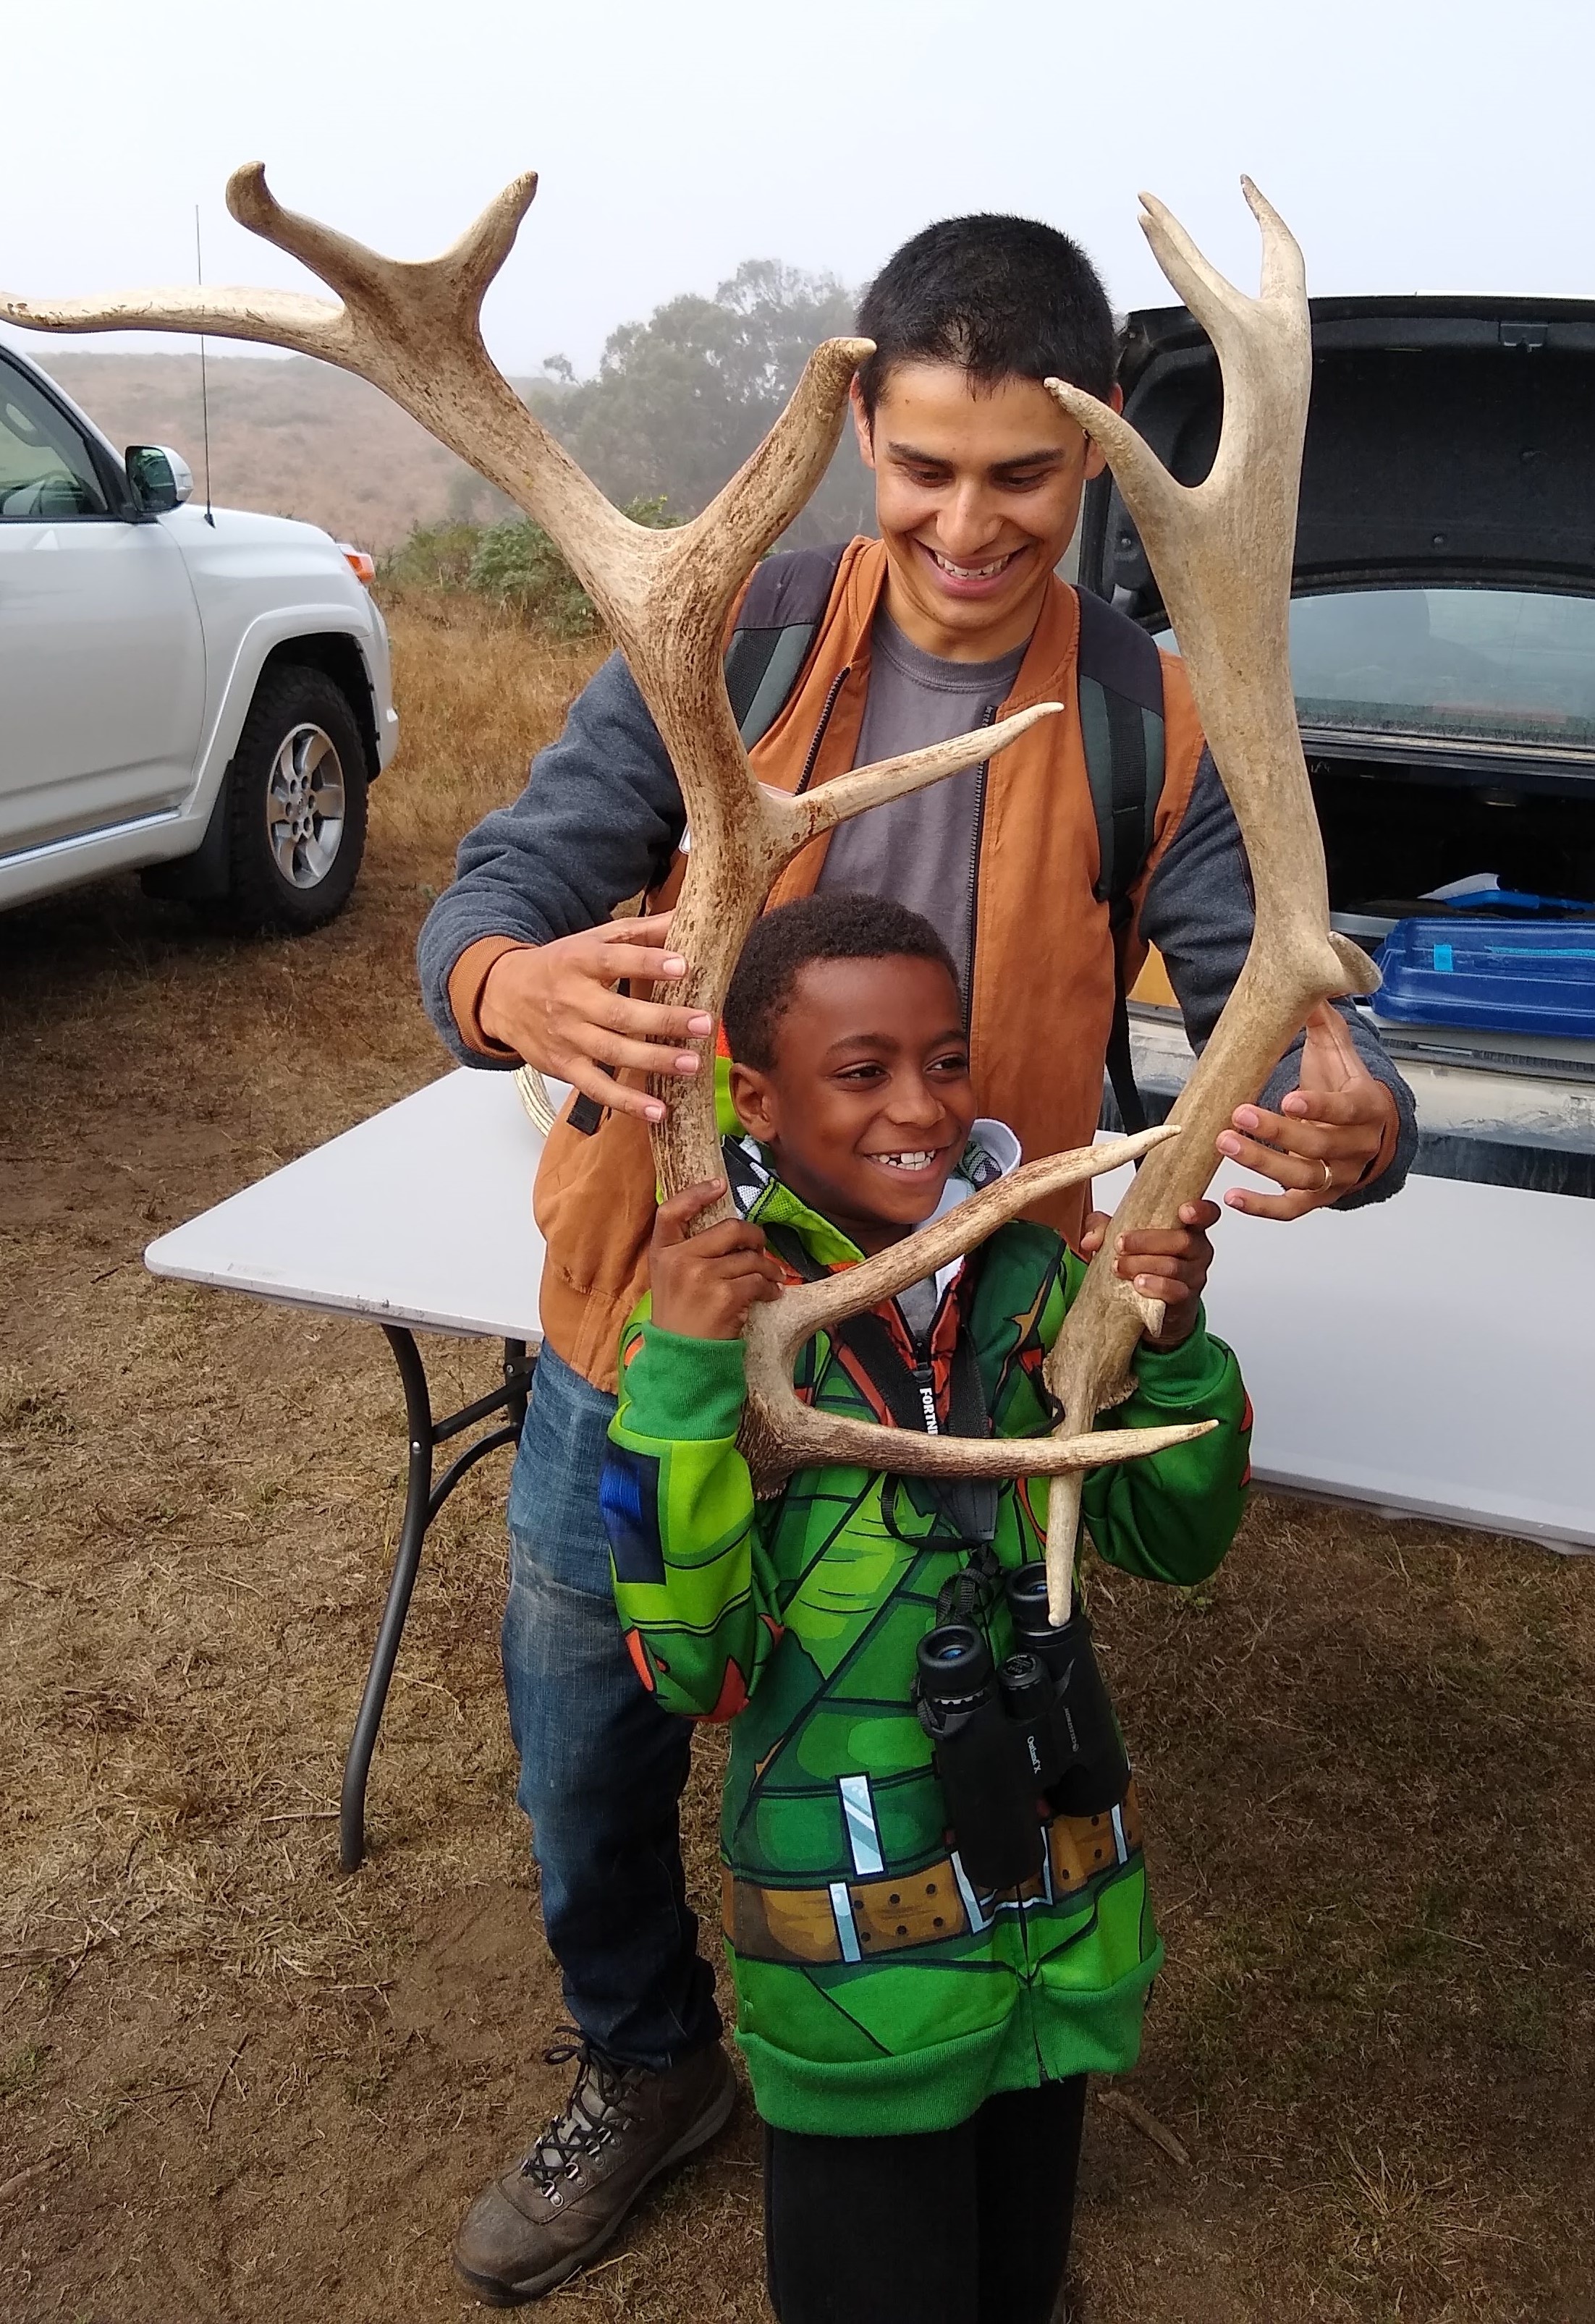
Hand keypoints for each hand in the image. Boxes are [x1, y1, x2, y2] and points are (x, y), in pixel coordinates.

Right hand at [478, 914, 712, 1124]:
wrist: (502, 995)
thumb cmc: (560, 965)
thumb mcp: (594, 940)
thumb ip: (642, 932)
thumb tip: (689, 915)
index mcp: (579, 962)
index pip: (615, 961)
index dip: (648, 964)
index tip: (682, 965)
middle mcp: (571, 1000)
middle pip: (619, 1014)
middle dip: (664, 1021)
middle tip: (703, 1023)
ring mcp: (567, 1037)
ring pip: (613, 1052)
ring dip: (654, 1061)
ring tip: (692, 1064)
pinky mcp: (564, 1067)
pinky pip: (596, 1088)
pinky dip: (626, 1103)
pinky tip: (658, 1111)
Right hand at [649, 1180, 786, 1339]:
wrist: (681, 1358)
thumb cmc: (680, 1317)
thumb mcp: (670, 1278)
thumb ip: (688, 1251)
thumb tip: (730, 1229)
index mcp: (662, 1253)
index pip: (671, 1211)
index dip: (696, 1194)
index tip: (720, 1185)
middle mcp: (680, 1261)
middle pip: (729, 1229)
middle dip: (753, 1236)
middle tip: (759, 1247)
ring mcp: (702, 1277)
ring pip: (750, 1257)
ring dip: (768, 1267)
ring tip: (771, 1277)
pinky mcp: (725, 1296)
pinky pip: (758, 1280)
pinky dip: (770, 1287)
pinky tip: (770, 1294)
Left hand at [1079, 1199, 1219, 1347]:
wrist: (1150, 1307)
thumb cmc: (1142, 1262)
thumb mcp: (1124, 1239)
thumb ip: (1104, 1229)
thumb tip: (1089, 1239)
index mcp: (1188, 1228)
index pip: (1207, 1214)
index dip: (1200, 1210)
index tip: (1183, 1211)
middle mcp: (1197, 1250)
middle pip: (1182, 1241)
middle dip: (1147, 1241)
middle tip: (1120, 1243)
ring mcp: (1194, 1276)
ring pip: (1174, 1267)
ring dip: (1142, 1264)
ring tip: (1119, 1266)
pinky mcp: (1185, 1299)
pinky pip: (1174, 1291)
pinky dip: (1155, 1286)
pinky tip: (1138, 1284)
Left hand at [1215, 1002, 1397, 1220]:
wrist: (1374, 1132)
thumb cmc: (1350, 1088)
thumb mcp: (1341, 1054)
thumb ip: (1324, 1023)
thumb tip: (1311, 987)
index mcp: (1368, 1108)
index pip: (1347, 1110)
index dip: (1320, 1108)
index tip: (1289, 1099)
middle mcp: (1357, 1147)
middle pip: (1319, 1146)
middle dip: (1276, 1132)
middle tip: (1237, 1115)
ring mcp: (1340, 1176)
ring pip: (1303, 1177)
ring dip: (1262, 1164)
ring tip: (1225, 1143)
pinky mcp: (1320, 1197)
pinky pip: (1293, 1209)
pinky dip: (1263, 1207)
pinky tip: (1233, 1197)